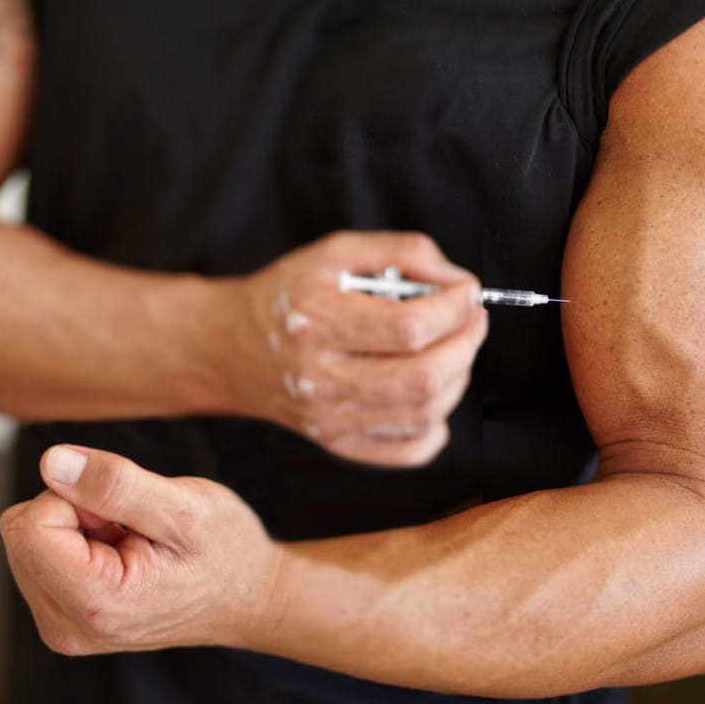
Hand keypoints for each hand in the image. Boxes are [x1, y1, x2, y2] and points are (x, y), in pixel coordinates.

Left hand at [0, 445, 281, 654]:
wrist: (248, 596)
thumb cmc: (226, 553)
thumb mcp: (186, 507)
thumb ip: (117, 485)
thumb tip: (51, 462)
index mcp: (94, 603)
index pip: (29, 524)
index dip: (78, 497)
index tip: (126, 512)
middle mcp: (66, 626)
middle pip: (23, 531)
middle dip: (77, 511)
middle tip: (134, 527)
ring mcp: (63, 626)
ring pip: (30, 540)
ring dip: (81, 525)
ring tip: (134, 540)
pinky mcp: (64, 617)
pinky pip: (43, 555)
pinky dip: (81, 541)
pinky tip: (125, 552)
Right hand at [222, 230, 486, 466]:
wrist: (231, 348)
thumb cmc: (290, 294)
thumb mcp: (336, 252)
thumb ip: (402, 253)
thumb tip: (458, 282)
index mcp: (316, 322)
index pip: (408, 328)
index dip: (454, 309)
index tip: (467, 292)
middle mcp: (319, 377)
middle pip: (422, 378)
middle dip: (466, 344)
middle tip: (473, 319)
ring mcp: (328, 419)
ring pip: (424, 414)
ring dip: (458, 378)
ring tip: (453, 348)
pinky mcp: (337, 443)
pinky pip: (408, 451)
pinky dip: (437, 426)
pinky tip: (431, 394)